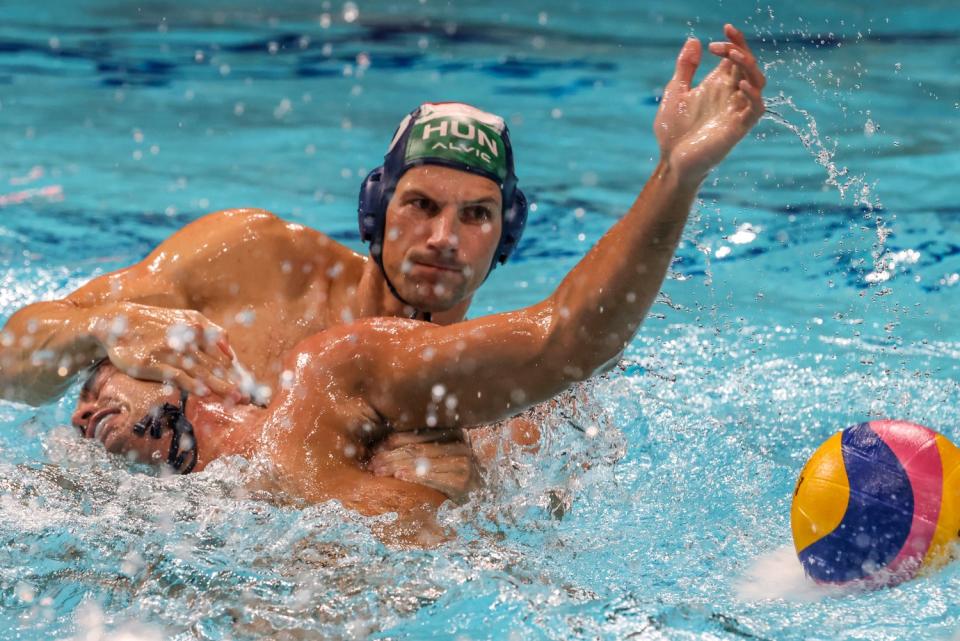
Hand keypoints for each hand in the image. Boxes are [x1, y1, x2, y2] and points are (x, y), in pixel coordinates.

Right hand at [89, 301, 242, 399]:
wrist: (117, 322)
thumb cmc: (155, 324)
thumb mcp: (184, 318)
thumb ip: (209, 330)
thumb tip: (229, 350)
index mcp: (197, 329)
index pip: (222, 356)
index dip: (237, 374)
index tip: (251, 389)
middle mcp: (187, 340)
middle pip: (215, 366)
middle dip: (233, 384)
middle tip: (250, 400)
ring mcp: (170, 352)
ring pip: (201, 372)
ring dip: (220, 386)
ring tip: (235, 399)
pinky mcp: (154, 363)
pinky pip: (177, 375)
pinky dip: (191, 384)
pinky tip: (204, 393)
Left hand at [369, 429, 482, 502]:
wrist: (479, 501)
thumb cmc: (451, 480)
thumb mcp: (436, 461)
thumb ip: (418, 450)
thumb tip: (380, 448)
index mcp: (450, 432)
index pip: (414, 433)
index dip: (391, 442)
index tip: (374, 452)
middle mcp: (459, 442)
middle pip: (416, 446)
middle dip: (390, 455)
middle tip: (372, 465)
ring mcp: (463, 461)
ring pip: (422, 458)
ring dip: (396, 464)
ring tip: (379, 471)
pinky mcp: (463, 481)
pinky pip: (433, 476)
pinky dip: (415, 475)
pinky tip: (400, 477)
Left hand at [654, 24, 765, 182]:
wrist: (671, 160)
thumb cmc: (674, 130)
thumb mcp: (675, 92)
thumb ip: (685, 67)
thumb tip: (694, 40)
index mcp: (718, 85)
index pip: (735, 57)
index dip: (735, 41)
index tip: (724, 28)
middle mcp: (731, 95)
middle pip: (748, 65)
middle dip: (738, 50)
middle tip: (719, 45)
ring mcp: (736, 110)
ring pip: (757, 82)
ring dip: (748, 66)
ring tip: (732, 55)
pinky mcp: (739, 128)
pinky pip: (756, 108)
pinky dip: (753, 95)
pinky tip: (742, 84)